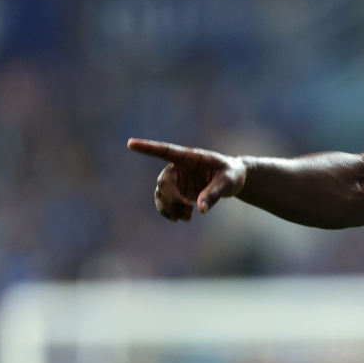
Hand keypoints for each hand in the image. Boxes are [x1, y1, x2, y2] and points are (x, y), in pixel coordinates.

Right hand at [127, 138, 246, 220]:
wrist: (232, 180)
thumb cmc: (232, 174)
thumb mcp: (229, 181)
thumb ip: (215, 192)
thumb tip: (201, 209)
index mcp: (189, 157)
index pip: (165, 151)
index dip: (147, 148)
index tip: (130, 143)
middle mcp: (178, 167)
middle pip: (164, 182)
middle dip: (172, 199)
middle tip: (189, 211)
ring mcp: (176, 180)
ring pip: (161, 195)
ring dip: (171, 208)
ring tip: (189, 217)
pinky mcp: (177, 192)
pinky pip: (165, 203)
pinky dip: (169, 212)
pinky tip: (179, 219)